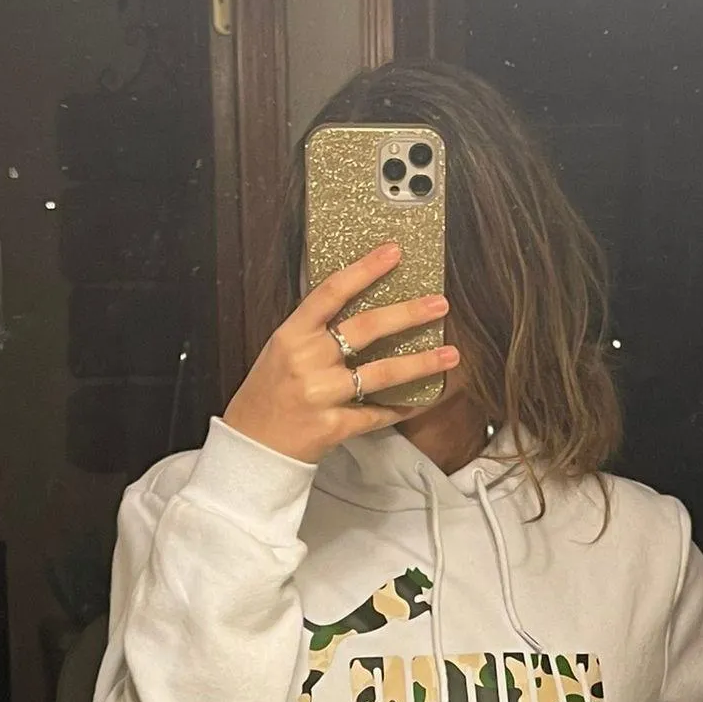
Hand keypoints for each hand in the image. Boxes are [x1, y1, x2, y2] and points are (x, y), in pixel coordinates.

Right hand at [222, 243, 458, 464]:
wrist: (252, 448)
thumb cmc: (267, 396)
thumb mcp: (281, 352)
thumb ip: (314, 332)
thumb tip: (360, 306)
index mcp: (291, 335)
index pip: (331, 292)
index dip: (364, 270)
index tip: (393, 253)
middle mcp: (307, 361)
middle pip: (366, 328)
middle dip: (408, 314)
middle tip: (439, 304)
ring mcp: (322, 395)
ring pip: (382, 373)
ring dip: (421, 363)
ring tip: (450, 353)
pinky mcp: (334, 427)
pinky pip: (377, 414)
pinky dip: (400, 408)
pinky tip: (419, 401)